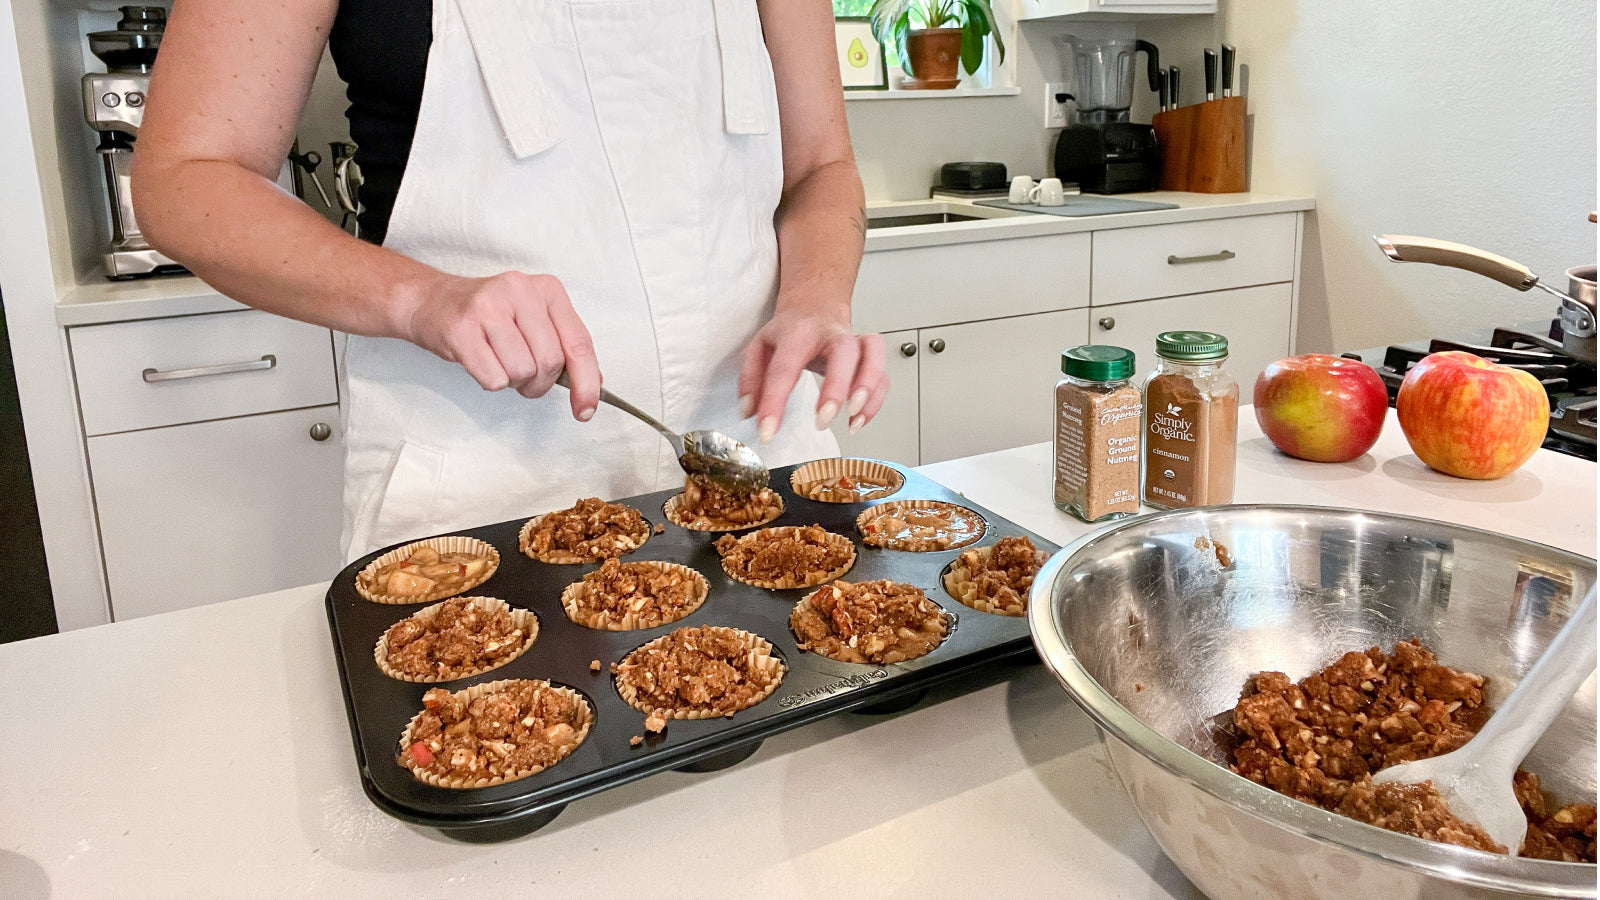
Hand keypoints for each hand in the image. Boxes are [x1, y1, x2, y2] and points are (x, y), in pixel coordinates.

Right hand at [401, 271, 601, 419]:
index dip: (587, 383)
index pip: (579, 343)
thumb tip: (591, 384)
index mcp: (547, 289)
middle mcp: (520, 290)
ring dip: (512, 381)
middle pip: (550, 362)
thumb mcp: (533, 320)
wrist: (432, 302)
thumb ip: (564, 345)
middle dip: (539, 383)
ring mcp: (489, 307)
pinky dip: (490, 382)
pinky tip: (480, 360)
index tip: (585, 410)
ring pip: (522, 372)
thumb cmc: (487, 317)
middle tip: (522, 376)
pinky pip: (493, 379)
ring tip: (497, 361)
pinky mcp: (462, 328)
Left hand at [739, 308, 887, 440]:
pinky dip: (876, 401)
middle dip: (836, 387)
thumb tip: (750, 411)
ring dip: (867, 388)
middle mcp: (831, 334)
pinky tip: (858, 420)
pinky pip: (883, 377)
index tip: (767, 430)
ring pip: (872, 356)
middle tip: (822, 418)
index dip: (774, 402)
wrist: (816, 306)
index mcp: (798, 332)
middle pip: (843, 353)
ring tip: (852, 417)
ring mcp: (854, 343)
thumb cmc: (791, 331)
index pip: (784, 368)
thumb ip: (751, 379)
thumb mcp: (759, 346)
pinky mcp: (869, 356)